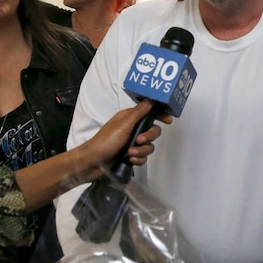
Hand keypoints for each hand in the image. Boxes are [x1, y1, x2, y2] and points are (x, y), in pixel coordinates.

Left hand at [14, 101, 170, 209]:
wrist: (93, 163)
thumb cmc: (106, 141)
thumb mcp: (123, 125)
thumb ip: (139, 113)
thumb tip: (151, 100)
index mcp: (129, 118)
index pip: (149, 113)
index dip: (160, 115)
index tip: (168, 120)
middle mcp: (132, 129)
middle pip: (153, 131)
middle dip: (148, 138)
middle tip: (139, 140)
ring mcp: (131, 143)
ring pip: (149, 146)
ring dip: (141, 151)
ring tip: (130, 154)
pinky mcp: (130, 155)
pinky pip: (143, 157)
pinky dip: (138, 159)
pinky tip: (129, 160)